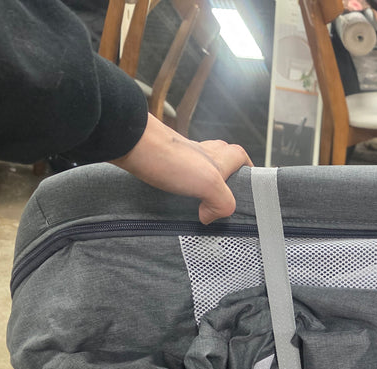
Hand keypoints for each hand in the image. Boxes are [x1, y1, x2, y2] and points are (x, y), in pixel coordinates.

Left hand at [110, 114, 252, 223]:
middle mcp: (201, 153)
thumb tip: (210, 217)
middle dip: (224, 176)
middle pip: (220, 158)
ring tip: (196, 202)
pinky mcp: (160, 160)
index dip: (247, 169)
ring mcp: (180, 155)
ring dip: (199, 181)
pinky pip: (176, 172)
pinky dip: (178, 183)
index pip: (240, 156)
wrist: (130, 143)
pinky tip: (173, 197)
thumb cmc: (170, 158)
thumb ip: (222, 201)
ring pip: (197, 166)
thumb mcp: (209, 183)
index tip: (246, 187)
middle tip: (219, 198)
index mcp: (218, 157)